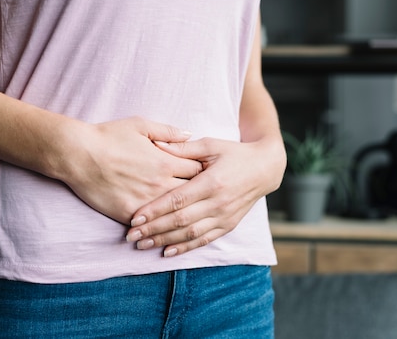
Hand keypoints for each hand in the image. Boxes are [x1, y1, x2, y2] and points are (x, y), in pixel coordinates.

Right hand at [59, 116, 202, 224]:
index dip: (204, 172)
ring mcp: (145, 201)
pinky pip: (152, 225)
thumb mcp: (140, 125)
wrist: (77, 154)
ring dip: (183, 214)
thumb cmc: (108, 136)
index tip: (208, 174)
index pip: (198, 171)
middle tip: (205, 197)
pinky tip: (167, 228)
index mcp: (165, 161)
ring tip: (192, 216)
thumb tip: (189, 134)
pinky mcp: (129, 213)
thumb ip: (168, 131)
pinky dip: (160, 226)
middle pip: (192, 195)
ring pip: (174, 214)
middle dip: (199, 195)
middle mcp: (159, 184)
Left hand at [125, 135, 285, 256]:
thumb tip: (157, 145)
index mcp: (211, 182)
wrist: (265, 169)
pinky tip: (167, 252)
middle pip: (180, 220)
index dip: (155, 210)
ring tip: (142, 244)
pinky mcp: (228, 225)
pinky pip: (204, 240)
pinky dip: (185, 248)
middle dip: (153, 229)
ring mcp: (224, 216)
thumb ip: (183, 148)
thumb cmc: (234, 153)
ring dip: (164, 241)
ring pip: (190, 234)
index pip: (178, 200)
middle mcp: (218, 203)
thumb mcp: (211, 144)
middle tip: (131, 236)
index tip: (135, 217)